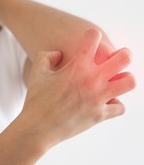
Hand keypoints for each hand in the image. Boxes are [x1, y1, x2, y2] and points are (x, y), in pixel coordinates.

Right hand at [22, 29, 135, 149]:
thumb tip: (59, 54)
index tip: (90, 42)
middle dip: (123, 55)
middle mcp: (91, 80)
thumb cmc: (35, 100)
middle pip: (123, 58)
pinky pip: (120, 107)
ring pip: (129, 82)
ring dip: (124, 79)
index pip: (94, 37)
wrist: (37, 128)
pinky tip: (105, 103)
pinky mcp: (100, 115)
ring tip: (116, 81)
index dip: (92, 36)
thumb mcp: (36, 73)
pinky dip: (115, 104)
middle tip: (117, 59)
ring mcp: (98, 98)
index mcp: (76, 67)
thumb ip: (47, 56)